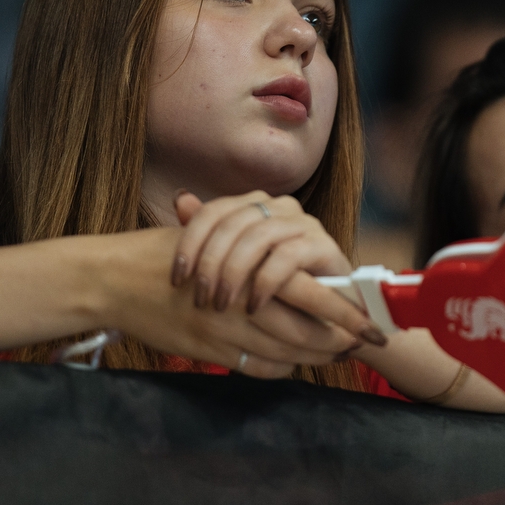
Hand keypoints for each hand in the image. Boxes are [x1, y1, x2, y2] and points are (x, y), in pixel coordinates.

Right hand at [99, 228, 352, 376]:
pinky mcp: (206, 350)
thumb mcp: (213, 235)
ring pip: (282, 351)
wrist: (112, 279)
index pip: (309, 291)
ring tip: (336, 352)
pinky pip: (254, 366)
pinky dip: (280, 366)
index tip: (368, 319)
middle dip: (338, 339)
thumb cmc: (165, 252)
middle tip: (361, 342)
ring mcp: (221, 331)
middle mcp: (237, 304)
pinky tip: (293, 362)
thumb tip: (300, 261)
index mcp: (246, 267)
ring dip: (314, 355)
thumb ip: (254, 250)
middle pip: (303, 329)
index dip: (343, 309)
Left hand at [169, 190, 384, 357]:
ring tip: (222, 304)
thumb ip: (211, 234)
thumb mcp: (237, 264)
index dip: (190, 243)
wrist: (328, 305)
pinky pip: (288, 256)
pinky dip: (265, 281)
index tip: (176, 278)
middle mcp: (280, 206)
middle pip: (232, 224)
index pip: (213, 212)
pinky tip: (253, 305)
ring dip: (235, 273)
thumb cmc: (276, 285)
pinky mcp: (324, 245)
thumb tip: (180, 199)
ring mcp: (305, 223)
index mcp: (256, 204)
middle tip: (200, 299)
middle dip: (210, 263)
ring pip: (258, 236)